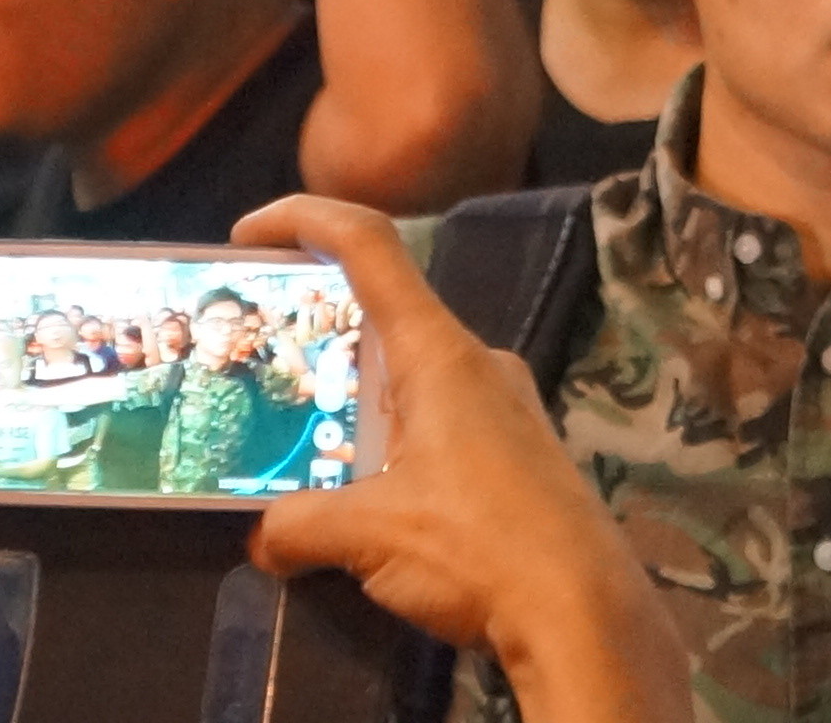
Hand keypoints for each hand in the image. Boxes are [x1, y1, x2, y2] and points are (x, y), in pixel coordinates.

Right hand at [241, 194, 687, 703]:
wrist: (584, 612)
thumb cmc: (478, 547)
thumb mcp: (368, 533)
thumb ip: (299, 524)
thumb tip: (264, 537)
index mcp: (440, 354)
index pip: (371, 246)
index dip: (306, 219)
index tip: (246, 231)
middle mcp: (477, 364)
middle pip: (386, 313)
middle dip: (318, 328)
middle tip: (259, 357)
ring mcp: (505, 408)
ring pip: (412, 376)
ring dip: (352, 396)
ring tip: (297, 439)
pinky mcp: (518, 455)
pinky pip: (438, 422)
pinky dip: (389, 438)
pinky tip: (361, 493)